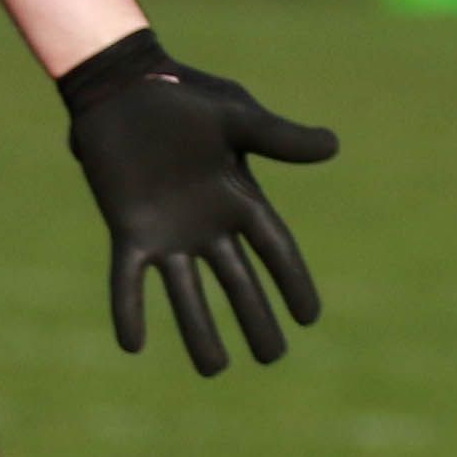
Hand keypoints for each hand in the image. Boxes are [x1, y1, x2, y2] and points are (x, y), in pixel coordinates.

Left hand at [58, 28, 340, 376]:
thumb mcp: (237, 116)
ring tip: (214, 370)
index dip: (293, 283)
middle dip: (256, 320)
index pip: (275, 250)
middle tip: (271, 357)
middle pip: (239, 283)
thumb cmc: (184, 96)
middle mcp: (208, 223)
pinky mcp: (129, 230)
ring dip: (199, 330)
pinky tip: (132, 344)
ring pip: (188, 293)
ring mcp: (168, 231)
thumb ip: (279, 138)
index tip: (309, 319)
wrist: (123, 87)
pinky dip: (130, 310)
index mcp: (240, 197)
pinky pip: (128, 280)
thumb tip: (333, 147)